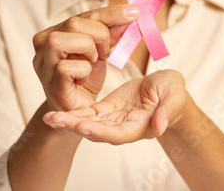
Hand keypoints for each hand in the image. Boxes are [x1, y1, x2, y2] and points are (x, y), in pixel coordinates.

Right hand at [32, 5, 139, 111]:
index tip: (134, 12)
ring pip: (61, 41)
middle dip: (99, 35)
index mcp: (55, 29)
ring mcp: (43, 64)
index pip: (85, 15)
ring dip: (86, 50)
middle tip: (104, 50)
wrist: (77, 109)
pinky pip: (65, 68)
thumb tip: (131, 13)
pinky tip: (84, 76)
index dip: (111, 13)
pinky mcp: (50, 83)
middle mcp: (43, 42)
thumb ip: (112, 32)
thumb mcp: (101, 50)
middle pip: (73, 23)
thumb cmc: (84, 76)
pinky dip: (83, 70)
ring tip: (92, 61)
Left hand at [42, 70, 187, 144]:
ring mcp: (113, 120)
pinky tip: (57, 111)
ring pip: (88, 123)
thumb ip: (168, 112)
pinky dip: (74, 113)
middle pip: (96, 131)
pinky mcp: (107, 110)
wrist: (168, 90)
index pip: (118, 133)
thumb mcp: (175, 97)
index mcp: (139, 126)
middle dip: (75, 127)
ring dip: (69, 121)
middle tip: (55, 120)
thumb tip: (160, 128)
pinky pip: (88, 113)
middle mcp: (123, 128)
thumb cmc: (174, 93)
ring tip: (49, 117)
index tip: (83, 126)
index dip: (101, 131)